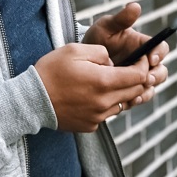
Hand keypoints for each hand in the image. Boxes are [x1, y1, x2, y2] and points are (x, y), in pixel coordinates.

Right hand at [35, 43, 149, 131]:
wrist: (32, 99)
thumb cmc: (51, 71)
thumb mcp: (74, 50)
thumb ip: (100, 52)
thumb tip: (112, 62)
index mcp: (103, 81)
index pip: (139, 76)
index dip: (144, 65)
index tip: (141, 58)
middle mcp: (105, 102)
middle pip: (135, 92)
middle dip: (136, 79)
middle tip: (128, 68)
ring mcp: (98, 117)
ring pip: (122, 104)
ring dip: (120, 92)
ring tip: (105, 81)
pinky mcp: (91, 126)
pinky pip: (107, 114)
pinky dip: (105, 104)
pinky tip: (89, 95)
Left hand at [82, 2, 169, 105]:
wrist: (81, 59)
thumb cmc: (97, 37)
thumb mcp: (106, 27)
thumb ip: (120, 19)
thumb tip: (135, 6)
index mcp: (143, 45)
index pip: (161, 48)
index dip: (159, 54)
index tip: (151, 59)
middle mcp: (145, 62)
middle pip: (161, 71)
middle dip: (156, 76)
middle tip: (146, 79)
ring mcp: (138, 77)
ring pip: (152, 86)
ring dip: (147, 90)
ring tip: (136, 93)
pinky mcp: (130, 90)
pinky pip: (138, 97)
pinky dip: (135, 99)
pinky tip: (127, 101)